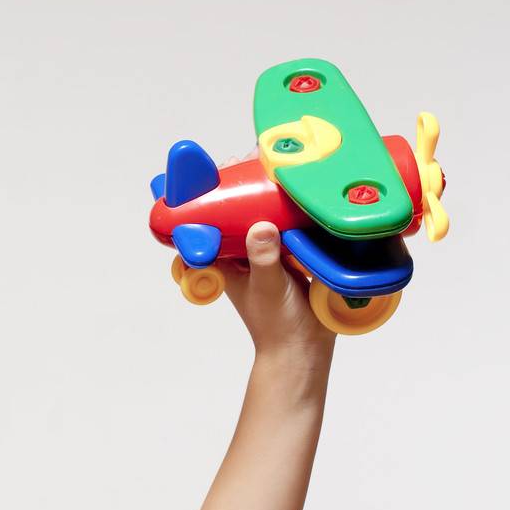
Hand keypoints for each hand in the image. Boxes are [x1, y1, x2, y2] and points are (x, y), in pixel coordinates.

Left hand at [216, 145, 335, 374]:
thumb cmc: (277, 325)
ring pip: (266, 215)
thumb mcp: (267, 288)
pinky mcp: (297, 252)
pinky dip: (296, 209)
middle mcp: (247, 252)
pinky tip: (306, 190)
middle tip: (249, 161)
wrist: (306, 349)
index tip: (208, 175)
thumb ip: (263, 258)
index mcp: (229, 261)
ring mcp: (272, 251)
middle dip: (242, 188)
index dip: (204, 200)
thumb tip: (260, 228)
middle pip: (238, 213)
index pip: (207, 226)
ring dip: (270, 195)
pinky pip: (293, 224)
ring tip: (278, 166)